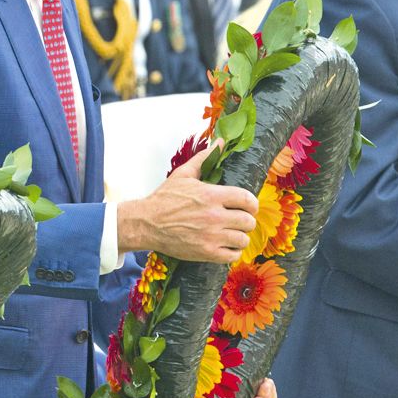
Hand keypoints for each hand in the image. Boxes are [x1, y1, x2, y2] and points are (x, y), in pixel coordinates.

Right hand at [117, 142, 258, 262]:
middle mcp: (214, 216)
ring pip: (243, 239)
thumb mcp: (184, 174)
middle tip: (239, 221)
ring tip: (232, 234)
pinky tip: (225, 246)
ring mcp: (211, 236)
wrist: (146, 223)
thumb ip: (205, 158)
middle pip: (249, 221)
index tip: (248, 207)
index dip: (252, 204)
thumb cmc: (164, 198)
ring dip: (240, 237)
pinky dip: (232, 251)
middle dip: (246, 221)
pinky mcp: (206, 253)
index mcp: (212, 195)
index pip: (247, 199)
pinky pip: (233, 255)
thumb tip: (221, 142)